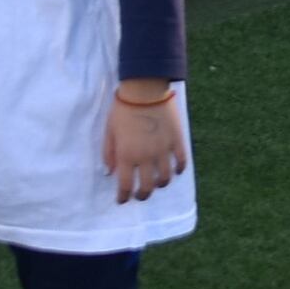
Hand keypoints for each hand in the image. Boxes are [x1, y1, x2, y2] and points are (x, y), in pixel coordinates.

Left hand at [102, 83, 189, 203]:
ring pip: (165, 178)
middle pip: (147, 187)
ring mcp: (163, 150)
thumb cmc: (123, 108)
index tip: (122, 200)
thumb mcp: (109, 131)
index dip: (123, 197)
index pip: (125, 186)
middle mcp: (146, 157)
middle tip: (140, 195)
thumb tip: (111, 172)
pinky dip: (178, 169)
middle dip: (142, 195)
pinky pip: (181, 162)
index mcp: (127, 155)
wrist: (145, 88)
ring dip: (160, 184)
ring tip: (156, 183)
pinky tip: (174, 170)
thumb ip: (109, 153)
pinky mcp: (176, 140)